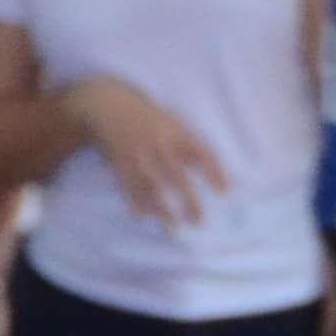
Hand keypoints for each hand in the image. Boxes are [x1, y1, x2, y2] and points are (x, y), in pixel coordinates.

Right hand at [62, 79, 225, 229]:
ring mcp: (137, 155)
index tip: (225, 191)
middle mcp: (157, 144)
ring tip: (174, 229)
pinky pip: (129, 186)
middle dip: (189, 200)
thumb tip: (218, 175)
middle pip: (176, 176)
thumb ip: (192, 147)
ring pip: (152, 187)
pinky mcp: (120, 162)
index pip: (201, 152)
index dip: (214, 171)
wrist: (109, 106)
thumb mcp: (174, 124)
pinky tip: (143, 217)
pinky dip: (136, 202)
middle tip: (199, 221)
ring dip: (163, 210)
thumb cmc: (150, 119)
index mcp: (175, 132)